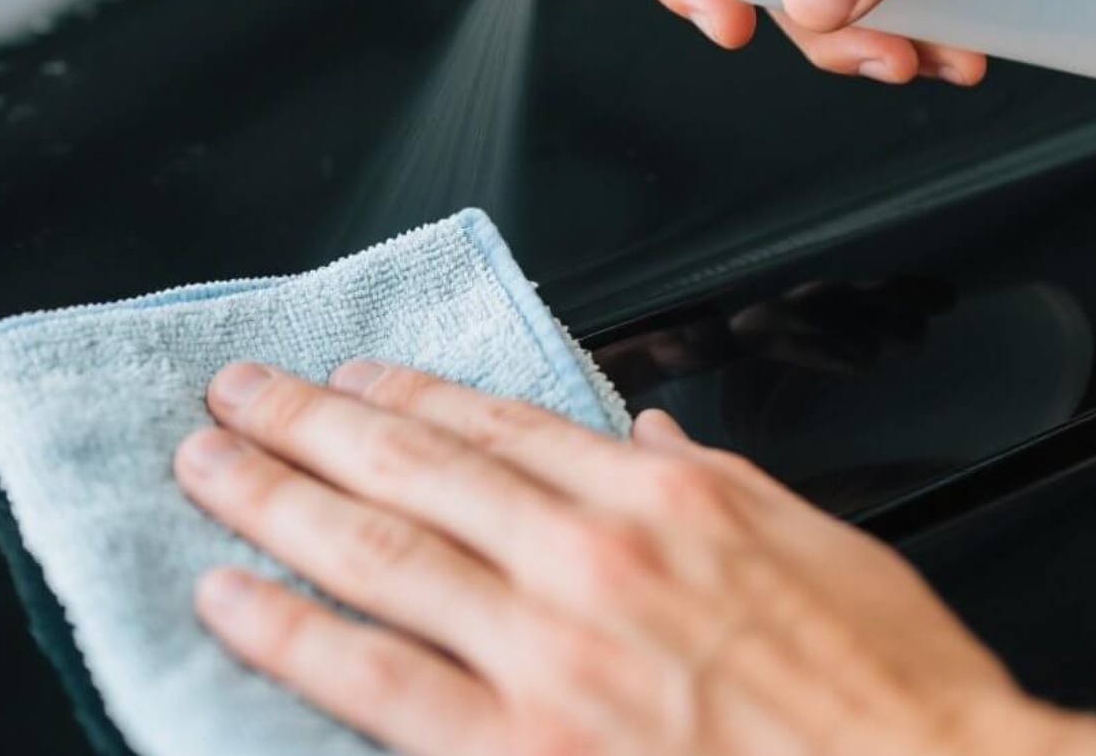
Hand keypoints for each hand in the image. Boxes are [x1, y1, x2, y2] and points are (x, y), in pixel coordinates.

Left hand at [172, 359, 1095, 755]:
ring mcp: (547, 655)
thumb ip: (715, 481)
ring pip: (377, 553)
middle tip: (237, 394)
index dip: (409, 395)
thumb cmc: (888, 687)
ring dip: (275, 501)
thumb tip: (648, 435)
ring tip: (206, 469)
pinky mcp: (520, 747)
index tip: (350, 376)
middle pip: (415, 468)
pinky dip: (295, 635)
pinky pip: (378, 682)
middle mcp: (590, 560)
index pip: (501, 422)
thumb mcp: (819, 540)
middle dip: (310, 423)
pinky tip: (233, 602)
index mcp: (665, 498)